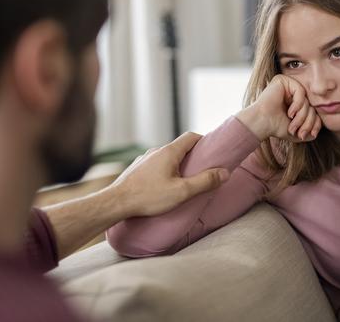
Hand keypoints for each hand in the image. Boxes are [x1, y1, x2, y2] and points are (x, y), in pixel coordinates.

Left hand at [107, 132, 229, 217]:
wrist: (115, 203)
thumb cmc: (148, 197)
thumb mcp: (182, 192)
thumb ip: (205, 181)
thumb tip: (224, 173)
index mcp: (169, 152)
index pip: (191, 136)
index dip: (204, 141)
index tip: (212, 152)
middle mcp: (156, 151)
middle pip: (179, 147)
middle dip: (192, 156)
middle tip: (201, 171)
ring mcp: (144, 159)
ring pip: (166, 157)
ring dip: (177, 165)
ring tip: (183, 182)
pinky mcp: (136, 169)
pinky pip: (155, 166)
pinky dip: (163, 172)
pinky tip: (163, 187)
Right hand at [237, 74, 321, 141]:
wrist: (261, 123)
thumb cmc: (275, 127)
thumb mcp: (298, 131)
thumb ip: (310, 130)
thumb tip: (318, 130)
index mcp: (295, 102)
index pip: (312, 110)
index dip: (314, 123)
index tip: (311, 134)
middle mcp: (292, 92)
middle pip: (311, 106)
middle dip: (308, 122)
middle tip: (300, 133)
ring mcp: (288, 85)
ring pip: (306, 100)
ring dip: (302, 116)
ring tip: (292, 125)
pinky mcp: (283, 80)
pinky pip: (300, 91)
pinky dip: (298, 104)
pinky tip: (290, 113)